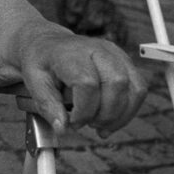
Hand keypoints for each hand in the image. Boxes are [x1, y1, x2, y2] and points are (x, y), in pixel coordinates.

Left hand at [18, 27, 146, 136]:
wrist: (47, 44)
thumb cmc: (41, 62)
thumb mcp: (34, 82)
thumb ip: (47, 106)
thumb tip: (63, 129)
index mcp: (71, 53)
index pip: (88, 83)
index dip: (84, 110)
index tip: (73, 122)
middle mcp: (97, 49)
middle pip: (117, 84)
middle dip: (105, 114)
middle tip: (88, 124)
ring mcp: (115, 54)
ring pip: (135, 87)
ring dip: (121, 115)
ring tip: (100, 125)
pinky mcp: (125, 61)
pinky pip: (139, 88)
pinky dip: (129, 110)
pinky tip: (111, 119)